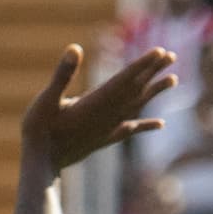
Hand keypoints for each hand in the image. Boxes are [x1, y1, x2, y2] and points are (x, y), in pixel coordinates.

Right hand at [21, 43, 176, 171]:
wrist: (40, 165)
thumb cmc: (38, 130)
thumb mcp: (46, 99)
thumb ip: (62, 75)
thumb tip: (75, 48)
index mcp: (94, 104)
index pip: (123, 80)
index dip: (142, 65)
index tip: (160, 52)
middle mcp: (106, 117)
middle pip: (134, 90)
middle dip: (153, 72)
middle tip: (171, 55)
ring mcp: (107, 130)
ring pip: (136, 108)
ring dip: (154, 93)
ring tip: (174, 80)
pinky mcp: (103, 140)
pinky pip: (130, 130)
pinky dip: (145, 125)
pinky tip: (159, 124)